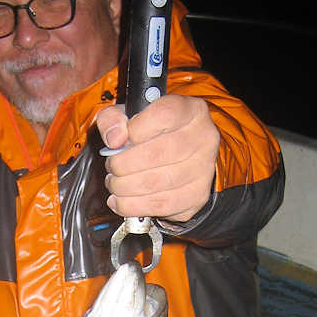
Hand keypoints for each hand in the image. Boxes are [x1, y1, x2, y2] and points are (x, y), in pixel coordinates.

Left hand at [96, 95, 219, 223]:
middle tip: (112, 166)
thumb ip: (114, 118)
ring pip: (155, 182)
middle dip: (122, 164)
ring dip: (124, 187)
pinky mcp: (197, 196)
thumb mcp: (130, 116)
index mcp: (191, 111)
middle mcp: (204, 138)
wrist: (182, 158)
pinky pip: (160, 205)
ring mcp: (203, 170)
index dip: (134, 129)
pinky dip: (132, 206)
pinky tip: (120, 200)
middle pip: (156, 153)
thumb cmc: (155, 134)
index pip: (164, 115)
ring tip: (115, 183)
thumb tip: (114, 139)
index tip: (119, 140)